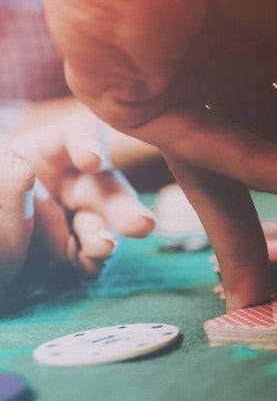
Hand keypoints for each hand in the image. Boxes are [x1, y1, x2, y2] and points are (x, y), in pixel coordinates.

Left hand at [1, 113, 155, 289]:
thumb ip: (3, 178)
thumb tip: (22, 167)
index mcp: (45, 152)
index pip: (76, 134)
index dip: (89, 142)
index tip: (91, 161)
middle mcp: (70, 181)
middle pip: (105, 184)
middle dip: (123, 205)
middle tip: (139, 224)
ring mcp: (77, 217)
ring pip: (104, 223)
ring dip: (108, 236)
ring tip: (103, 248)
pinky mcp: (77, 251)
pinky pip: (93, 256)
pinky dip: (94, 262)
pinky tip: (89, 266)